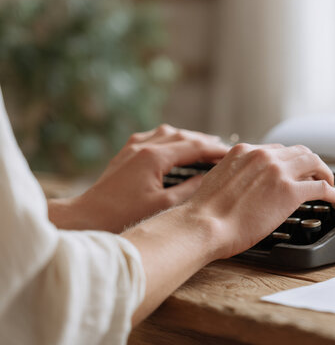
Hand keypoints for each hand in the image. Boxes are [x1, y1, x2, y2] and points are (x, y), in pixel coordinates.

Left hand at [48, 124, 228, 232]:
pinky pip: (154, 137)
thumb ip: (189, 189)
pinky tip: (176, 146)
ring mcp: (133, 147)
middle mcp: (143, 146)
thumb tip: (209, 178)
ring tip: (205, 145)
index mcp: (154, 157)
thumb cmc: (123, 216)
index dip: (216, 150)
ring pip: (168, 133)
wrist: (86, 217)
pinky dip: (171, 139)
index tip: (233, 154)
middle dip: (206, 141)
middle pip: (183, 135)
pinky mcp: (126, 153)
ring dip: (189, 137)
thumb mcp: (163, 205)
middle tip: (225, 150)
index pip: (194, 146)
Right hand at [183, 143, 334, 258]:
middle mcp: (264, 156)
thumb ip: (235, 175)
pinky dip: (333, 192)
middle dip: (310, 163)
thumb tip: (242, 185)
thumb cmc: (205, 213)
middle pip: (298, 151)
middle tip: (316, 174)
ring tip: (329, 183)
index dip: (289, 160)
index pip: (276, 150)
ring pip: (313, 162)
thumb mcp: (219, 180)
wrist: (204, 225)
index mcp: (244, 152)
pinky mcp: (291, 192)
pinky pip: (321, 187)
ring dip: (324, 172)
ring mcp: (279, 172)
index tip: (293, 170)